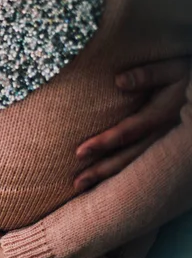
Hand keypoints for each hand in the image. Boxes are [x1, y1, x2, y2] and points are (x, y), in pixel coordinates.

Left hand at [74, 57, 189, 190]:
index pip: (128, 132)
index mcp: (163, 114)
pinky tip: (107, 185)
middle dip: (102, 171)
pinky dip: (125, 177)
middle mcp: (165, 135)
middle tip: (77, 182)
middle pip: (130, 157)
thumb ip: (149, 74)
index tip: (79, 152)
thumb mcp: (174, 68)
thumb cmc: (188, 75)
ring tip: (85, 189)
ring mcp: (169, 146)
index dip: (103, 143)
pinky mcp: (170, 151)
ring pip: (138, 166)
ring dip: (111, 178)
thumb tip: (119, 81)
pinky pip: (145, 167)